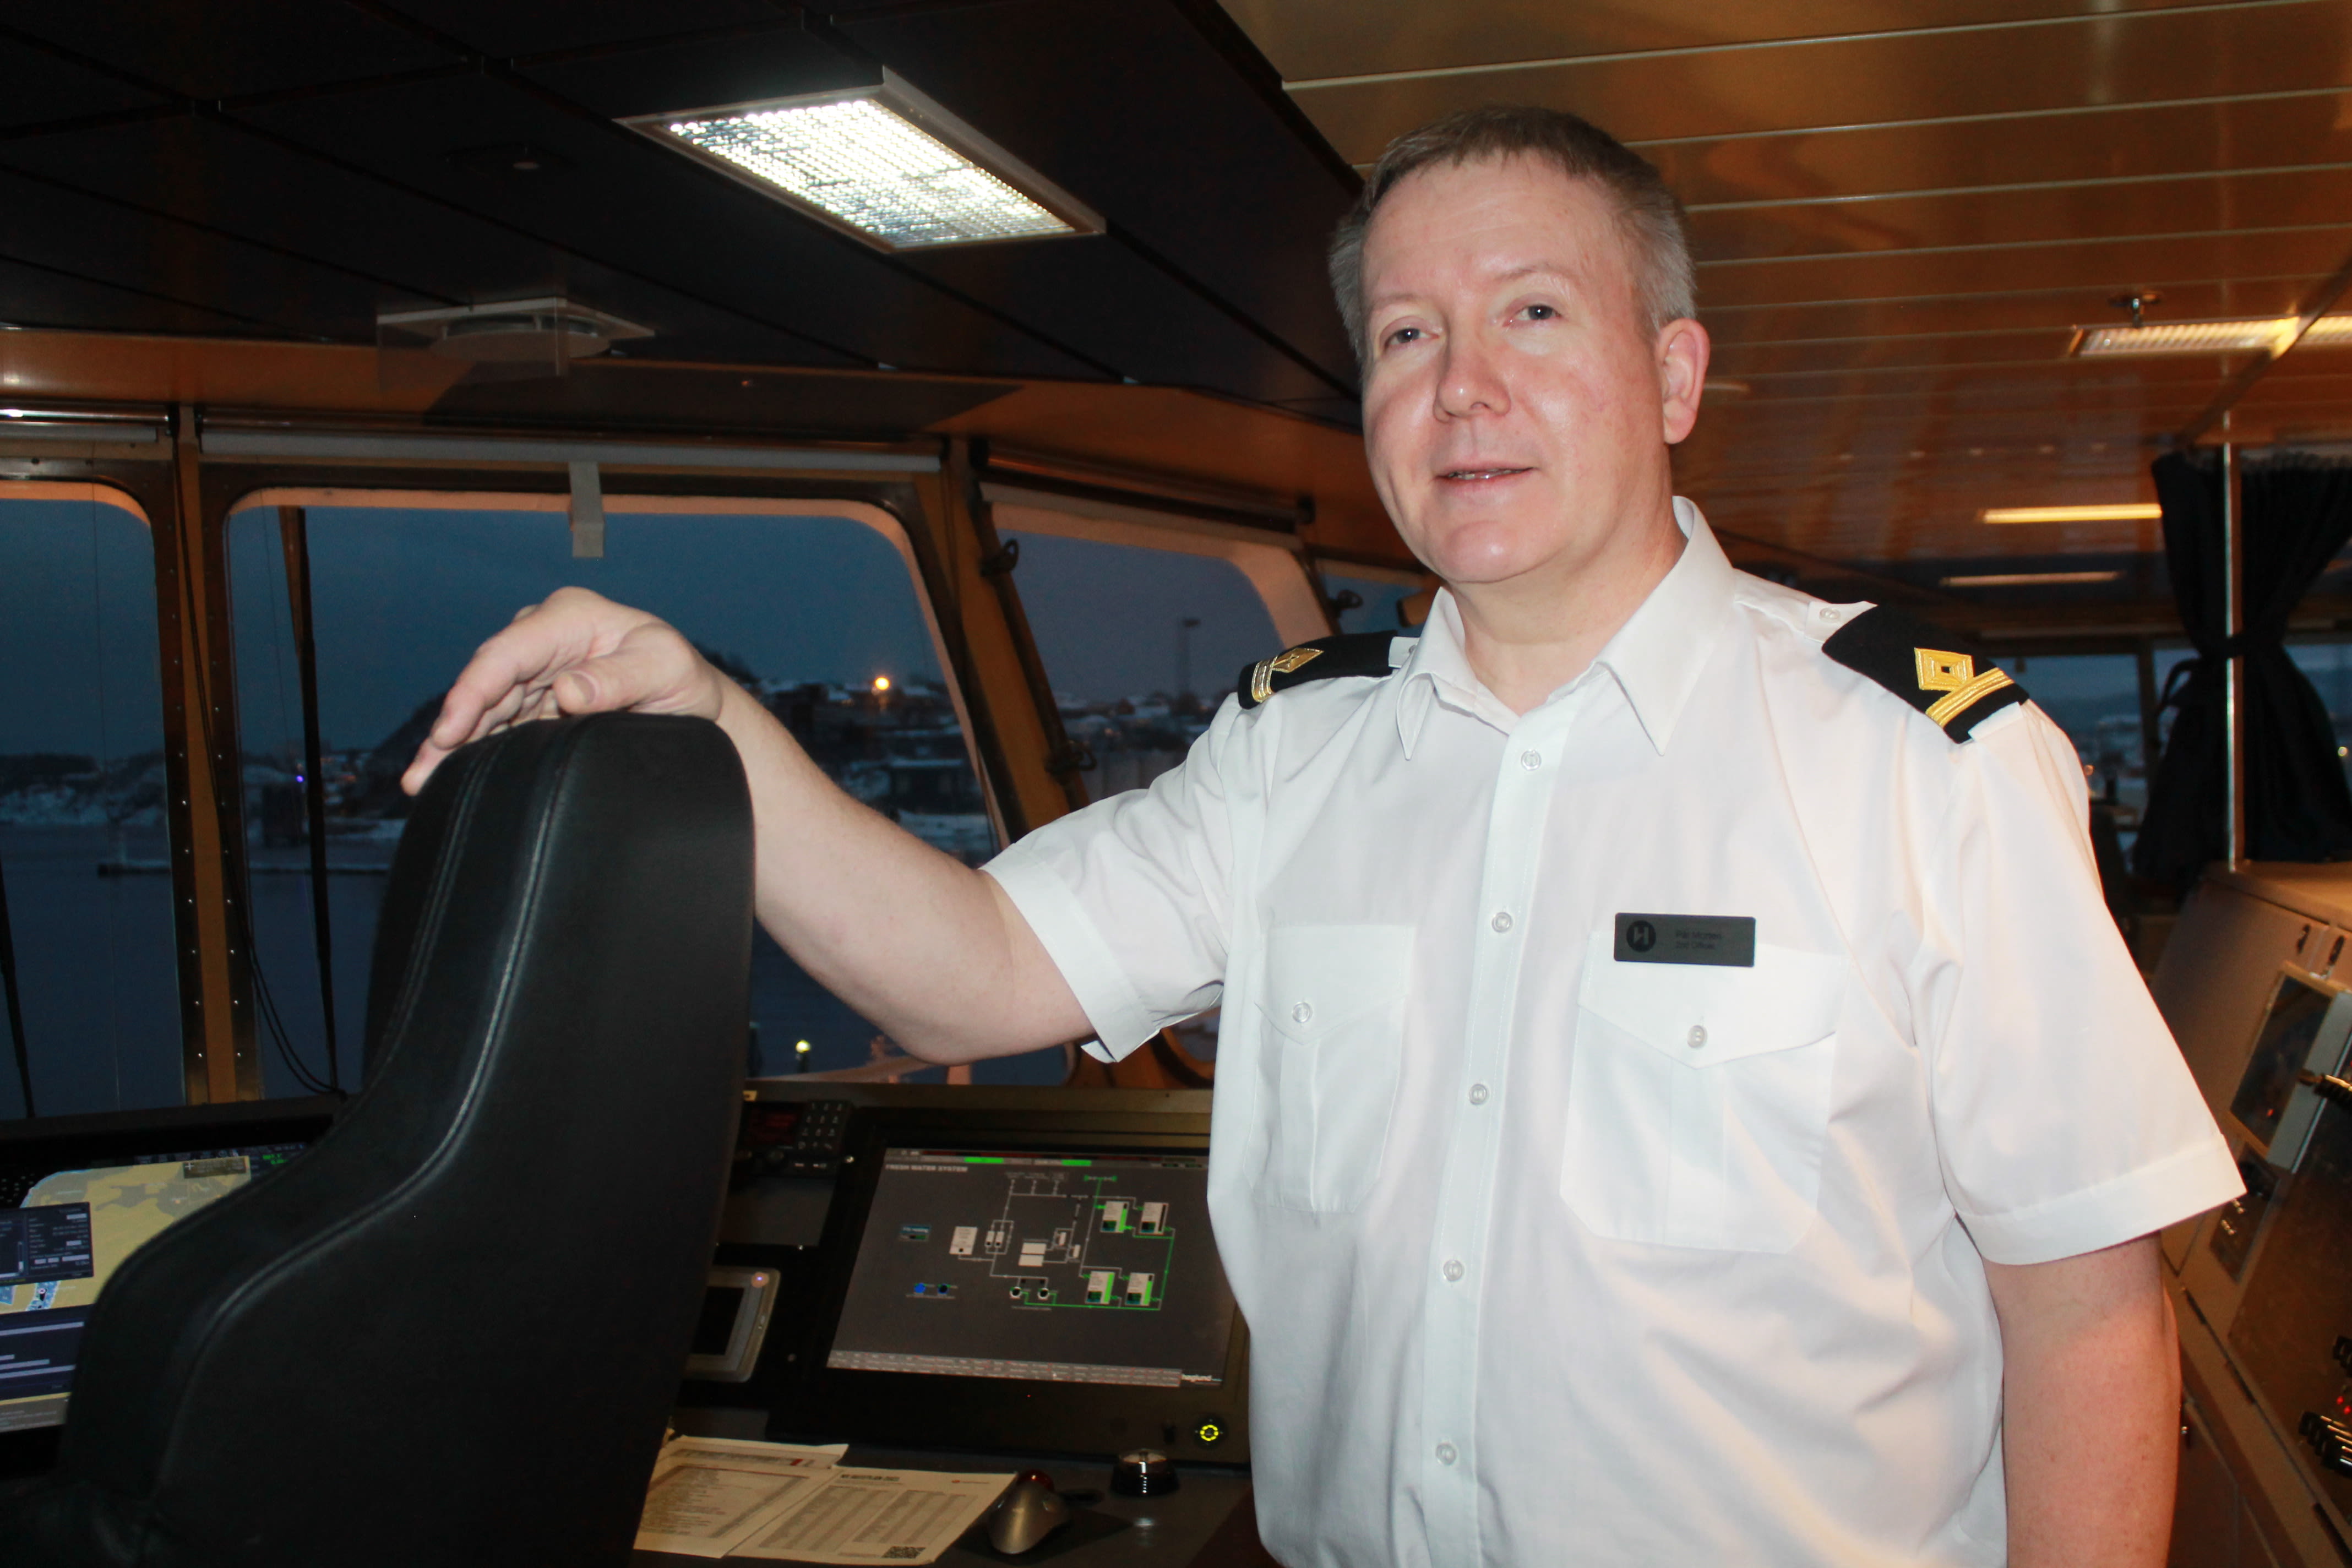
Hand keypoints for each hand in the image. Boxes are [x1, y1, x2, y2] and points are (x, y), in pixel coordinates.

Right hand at [401, 587, 729, 794]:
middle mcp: (543, 640)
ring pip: (482, 708)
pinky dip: (472, 750)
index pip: (508, 653)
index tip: (451, 730)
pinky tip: (448, 777)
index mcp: (569, 617)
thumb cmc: (681, 677)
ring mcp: (535, 672)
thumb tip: (569, 690)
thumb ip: (621, 677)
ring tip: (422, 782)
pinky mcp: (534, 703)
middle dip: (450, 726)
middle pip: (484, 682)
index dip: (473, 691)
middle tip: (422, 772)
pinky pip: (495, 726)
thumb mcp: (666, 669)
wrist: (693, 704)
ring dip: (451, 744)